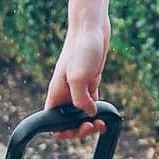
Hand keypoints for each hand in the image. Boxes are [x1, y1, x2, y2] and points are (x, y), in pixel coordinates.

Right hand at [44, 17, 110, 139]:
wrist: (92, 26)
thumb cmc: (82, 48)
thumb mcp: (79, 77)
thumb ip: (80, 100)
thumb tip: (89, 113)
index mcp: (56, 94)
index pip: (52, 123)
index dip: (62, 131)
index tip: (77, 129)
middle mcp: (65, 93)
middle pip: (68, 121)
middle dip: (79, 129)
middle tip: (93, 126)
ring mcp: (78, 87)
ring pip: (81, 113)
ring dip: (90, 122)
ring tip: (102, 124)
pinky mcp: (91, 81)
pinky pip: (92, 102)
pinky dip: (98, 111)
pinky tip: (106, 114)